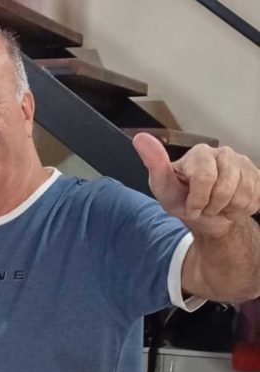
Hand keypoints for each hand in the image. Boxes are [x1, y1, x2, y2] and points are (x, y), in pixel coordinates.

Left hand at [133, 132, 259, 237]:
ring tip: (216, 206)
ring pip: (243, 196)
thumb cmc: (182, 200)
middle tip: (203, 207)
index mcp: (199, 153)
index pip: (205, 178)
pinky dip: (241, 210)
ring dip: (226, 210)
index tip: (190, 206)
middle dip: (211, 207)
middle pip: (224, 189)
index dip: (197, 200)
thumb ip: (154, 164)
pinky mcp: (257, 175)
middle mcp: (223, 153)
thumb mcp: (163, 188)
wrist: (206, 216)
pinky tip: (231, 205)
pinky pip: (256, 199)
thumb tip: (140, 138)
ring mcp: (243, 163)